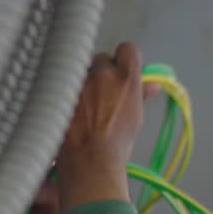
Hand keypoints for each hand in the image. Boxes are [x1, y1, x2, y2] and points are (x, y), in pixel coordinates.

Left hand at [55, 42, 148, 211]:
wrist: (90, 163)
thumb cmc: (117, 146)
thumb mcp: (135, 118)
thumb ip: (141, 94)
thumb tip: (152, 85)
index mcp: (127, 79)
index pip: (128, 49)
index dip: (124, 60)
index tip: (120, 71)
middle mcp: (103, 74)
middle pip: (101, 59)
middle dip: (101, 72)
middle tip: (99, 93)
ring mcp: (80, 81)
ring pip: (81, 70)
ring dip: (82, 82)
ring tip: (82, 105)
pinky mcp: (60, 91)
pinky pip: (64, 83)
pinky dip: (66, 93)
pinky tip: (69, 110)